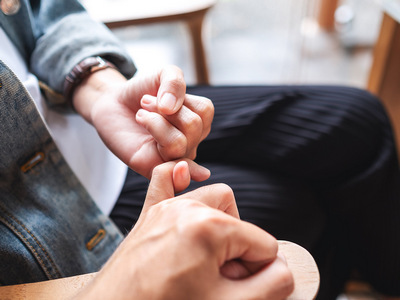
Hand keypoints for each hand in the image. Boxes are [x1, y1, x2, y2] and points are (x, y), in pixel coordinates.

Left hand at [72, 65, 213, 178]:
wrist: (112, 103)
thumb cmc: (141, 92)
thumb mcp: (163, 75)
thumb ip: (175, 82)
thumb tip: (170, 108)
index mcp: (198, 124)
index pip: (205, 110)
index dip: (181, 96)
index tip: (161, 95)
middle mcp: (191, 143)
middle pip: (194, 125)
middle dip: (164, 108)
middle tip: (145, 103)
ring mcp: (174, 157)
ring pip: (181, 141)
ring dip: (155, 120)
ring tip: (141, 115)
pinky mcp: (156, 167)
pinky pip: (170, 153)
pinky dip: (157, 131)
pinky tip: (142, 121)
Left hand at [77, 162, 293, 299]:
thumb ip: (271, 285)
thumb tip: (282, 268)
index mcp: (210, 228)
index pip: (263, 243)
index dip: (261, 270)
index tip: (244, 288)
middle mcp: (188, 209)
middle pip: (238, 217)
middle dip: (242, 246)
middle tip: (228, 276)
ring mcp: (165, 209)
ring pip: (211, 198)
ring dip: (221, 223)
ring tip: (212, 256)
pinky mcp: (149, 215)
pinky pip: (165, 181)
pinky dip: (179, 180)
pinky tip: (185, 181)